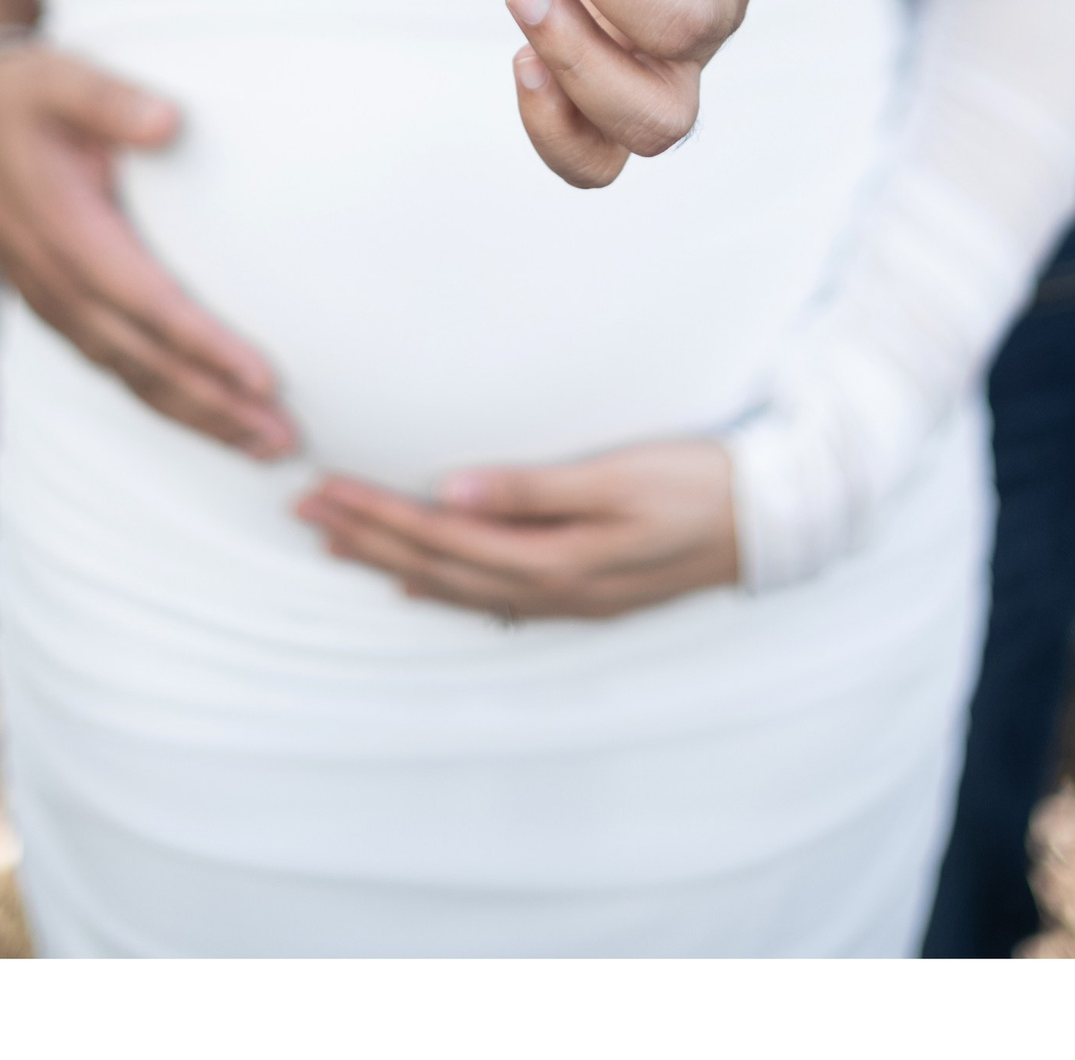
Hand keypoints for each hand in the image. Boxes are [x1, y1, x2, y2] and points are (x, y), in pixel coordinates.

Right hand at [0, 43, 295, 458]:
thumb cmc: (23, 95)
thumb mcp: (63, 79)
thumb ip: (112, 100)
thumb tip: (170, 121)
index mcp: (67, 231)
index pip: (146, 302)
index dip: (202, 345)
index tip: (260, 377)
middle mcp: (57, 281)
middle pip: (144, 360)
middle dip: (214, 404)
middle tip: (283, 439)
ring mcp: (53, 300)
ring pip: (129, 375)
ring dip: (195, 414)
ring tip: (261, 445)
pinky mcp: (58, 305)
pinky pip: (114, 365)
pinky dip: (162, 397)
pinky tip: (204, 414)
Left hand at [295, 440, 738, 619]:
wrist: (772, 521)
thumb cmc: (699, 484)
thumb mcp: (619, 476)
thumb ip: (532, 488)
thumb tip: (449, 491)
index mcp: (554, 560)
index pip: (440, 537)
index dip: (374, 515)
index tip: (322, 489)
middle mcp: (551, 590)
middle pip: (435, 569)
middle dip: (365, 540)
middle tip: (302, 511)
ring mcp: (567, 599)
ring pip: (456, 588)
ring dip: (391, 565)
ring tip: (336, 544)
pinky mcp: (583, 591)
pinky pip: (489, 598)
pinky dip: (441, 586)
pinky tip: (419, 581)